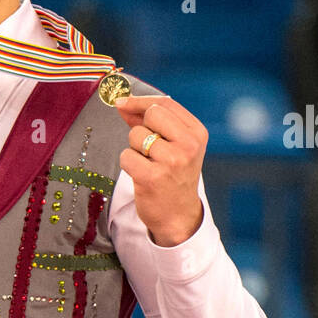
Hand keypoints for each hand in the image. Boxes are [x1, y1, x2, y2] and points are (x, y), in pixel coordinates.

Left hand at [113, 95, 206, 245]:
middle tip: (145, 147)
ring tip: (148, 164)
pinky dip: (128, 164)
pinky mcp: (152, 177)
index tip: (121, 102)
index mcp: (197, 133)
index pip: (165, 104)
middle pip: (151, 114)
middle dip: (140, 127)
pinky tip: (141, 174)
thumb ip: (151, 122)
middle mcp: (188, 145)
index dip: (139, 101)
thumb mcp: (174, 146)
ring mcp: (171, 161)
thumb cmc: (173, 176)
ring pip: (136, 136)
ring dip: (134, 149)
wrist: (178, 216)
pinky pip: (126, 156)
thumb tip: (122, 103)